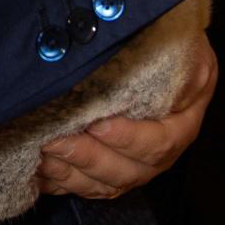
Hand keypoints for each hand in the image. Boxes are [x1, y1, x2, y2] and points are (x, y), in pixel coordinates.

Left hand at [34, 32, 217, 199]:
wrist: (162, 43)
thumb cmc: (166, 39)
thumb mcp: (177, 38)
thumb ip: (164, 52)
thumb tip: (142, 50)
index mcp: (183, 119)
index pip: (160, 141)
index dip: (129, 139)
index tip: (99, 126)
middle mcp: (164, 148)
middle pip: (130, 170)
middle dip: (90, 158)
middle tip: (56, 141)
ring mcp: (139, 163)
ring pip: (107, 183)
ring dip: (73, 172)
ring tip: (44, 155)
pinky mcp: (114, 169)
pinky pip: (90, 186)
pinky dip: (64, 182)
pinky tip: (41, 171)